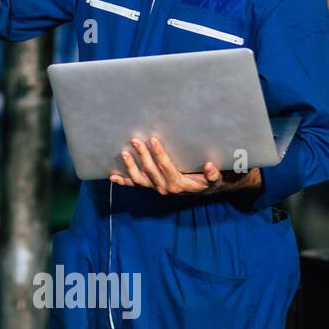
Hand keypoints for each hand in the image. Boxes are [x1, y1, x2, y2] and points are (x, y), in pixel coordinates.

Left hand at [109, 137, 261, 196]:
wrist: (206, 188)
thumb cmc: (210, 179)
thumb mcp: (216, 178)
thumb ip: (213, 174)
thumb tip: (209, 166)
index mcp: (179, 184)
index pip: (166, 168)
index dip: (159, 155)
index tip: (153, 140)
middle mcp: (166, 187)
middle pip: (151, 172)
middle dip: (142, 156)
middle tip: (135, 140)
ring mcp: (157, 187)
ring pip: (140, 179)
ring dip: (130, 167)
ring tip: (123, 153)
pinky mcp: (152, 186)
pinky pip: (136, 185)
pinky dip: (124, 181)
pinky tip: (112, 176)